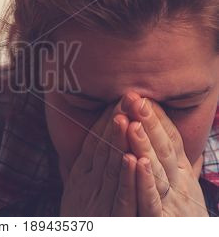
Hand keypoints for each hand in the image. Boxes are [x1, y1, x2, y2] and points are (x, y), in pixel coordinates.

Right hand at [59, 99, 136, 215]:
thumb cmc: (80, 218)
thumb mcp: (79, 190)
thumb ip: (85, 167)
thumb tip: (95, 141)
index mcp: (80, 176)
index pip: (92, 144)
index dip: (104, 123)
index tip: (115, 102)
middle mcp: (87, 186)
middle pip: (101, 151)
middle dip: (112, 125)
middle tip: (121, 100)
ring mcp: (98, 202)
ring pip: (111, 170)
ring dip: (118, 145)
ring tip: (125, 120)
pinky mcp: (112, 221)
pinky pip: (122, 198)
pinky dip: (128, 179)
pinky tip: (135, 159)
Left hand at [121, 93, 208, 215]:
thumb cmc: (184, 216)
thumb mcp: (180, 184)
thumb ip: (173, 160)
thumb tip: (162, 135)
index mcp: (181, 172)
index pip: (170, 139)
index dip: (156, 118)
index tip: (141, 96)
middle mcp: (179, 183)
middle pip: (164, 148)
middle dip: (149, 122)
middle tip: (135, 98)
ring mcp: (172, 201)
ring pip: (157, 169)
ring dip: (145, 144)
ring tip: (133, 122)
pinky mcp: (160, 221)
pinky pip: (151, 199)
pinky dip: (144, 180)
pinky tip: (137, 161)